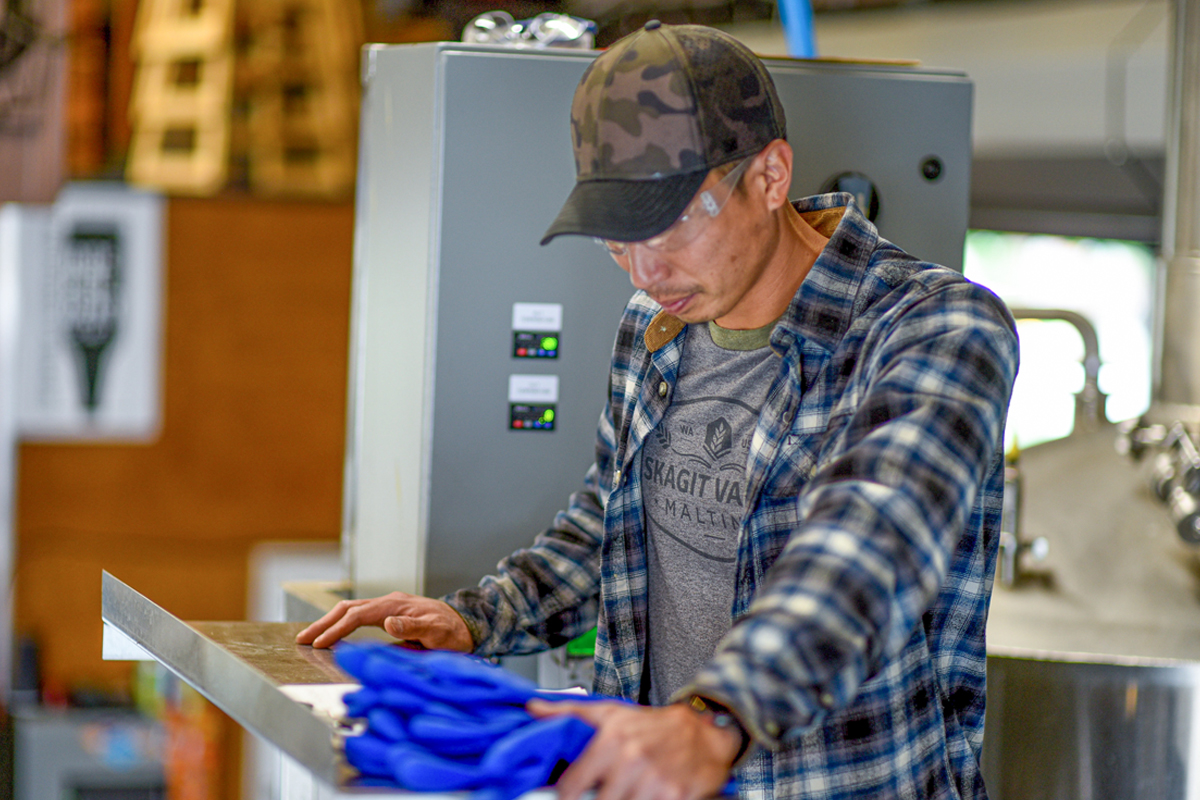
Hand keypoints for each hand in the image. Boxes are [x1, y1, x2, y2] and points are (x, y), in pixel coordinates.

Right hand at [294, 592, 473, 650]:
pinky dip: (341, 624)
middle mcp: (388, 603)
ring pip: (350, 610)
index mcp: (395, 606)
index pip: (357, 615)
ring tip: (310, 638)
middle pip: (347, 608)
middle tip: (301, 640)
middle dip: (323, 623)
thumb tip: (387, 624)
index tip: (319, 645)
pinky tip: (333, 636)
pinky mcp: (389, 615)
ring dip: (329, 623)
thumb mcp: (437, 632)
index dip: (336, 630)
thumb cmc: (453, 632)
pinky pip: (359, 616)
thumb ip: (414, 628)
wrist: (466, 625)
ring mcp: (388, 607)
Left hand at [527, 698, 740, 799]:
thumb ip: (567, 713)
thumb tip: (532, 707)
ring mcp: (655, 782)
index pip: (571, 788)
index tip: (566, 797)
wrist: (702, 732)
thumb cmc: (650, 725)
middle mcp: (632, 761)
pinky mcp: (676, 798)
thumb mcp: (608, 713)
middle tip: (600, 793)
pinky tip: (642, 797)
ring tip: (622, 793)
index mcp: (611, 741)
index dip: (564, 797)